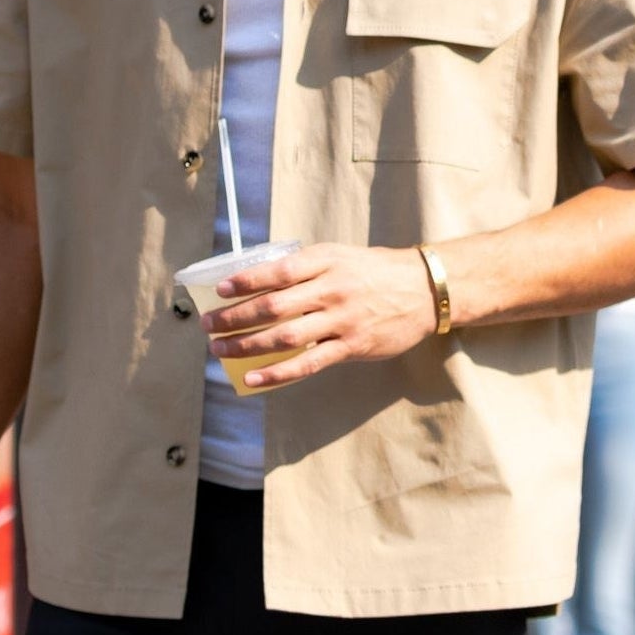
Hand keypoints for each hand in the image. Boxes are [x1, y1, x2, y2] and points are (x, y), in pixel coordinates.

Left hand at [207, 243, 437, 386]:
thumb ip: (308, 268)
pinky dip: (277, 373)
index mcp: (327, 262)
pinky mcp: (352, 346)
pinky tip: (253, 378)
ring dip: (247, 345)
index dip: (246, 282)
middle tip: (209, 325)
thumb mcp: (342, 257)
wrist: (425, 290)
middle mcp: (333, 289)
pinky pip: (308, 363)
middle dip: (235, 318)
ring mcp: (342, 320)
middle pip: (274, 306)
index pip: (279, 271)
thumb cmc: (377, 272)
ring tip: (220, 350)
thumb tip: (263, 282)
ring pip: (285, 336)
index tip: (220, 290)